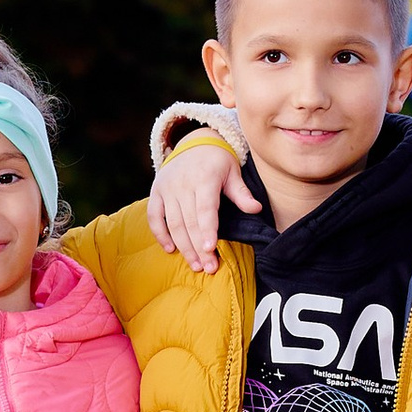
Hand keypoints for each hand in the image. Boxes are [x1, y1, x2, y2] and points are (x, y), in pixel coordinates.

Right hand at [146, 128, 257, 270]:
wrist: (194, 143)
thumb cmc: (218, 162)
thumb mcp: (233, 172)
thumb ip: (242, 193)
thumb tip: (256, 209)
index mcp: (204, 178)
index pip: (205, 208)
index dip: (207, 229)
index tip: (210, 249)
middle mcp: (183, 184)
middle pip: (189, 221)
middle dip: (198, 247)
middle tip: (208, 268)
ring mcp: (167, 188)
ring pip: (173, 223)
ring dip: (183, 246)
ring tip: (195, 265)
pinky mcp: (156, 192)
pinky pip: (154, 216)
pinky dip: (160, 234)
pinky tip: (170, 250)